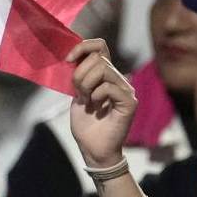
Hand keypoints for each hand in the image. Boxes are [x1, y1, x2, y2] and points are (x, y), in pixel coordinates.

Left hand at [66, 38, 136, 169]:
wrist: (93, 150)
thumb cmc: (86, 126)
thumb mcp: (77, 96)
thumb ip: (78, 77)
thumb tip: (72, 57)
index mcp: (105, 74)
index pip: (100, 46)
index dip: (82, 47)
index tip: (67, 59)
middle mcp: (118, 79)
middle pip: (98, 58)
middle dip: (80, 74)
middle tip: (79, 93)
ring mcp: (125, 90)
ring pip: (103, 69)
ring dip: (86, 85)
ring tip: (87, 101)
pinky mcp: (129, 102)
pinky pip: (109, 87)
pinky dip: (97, 95)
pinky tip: (96, 107)